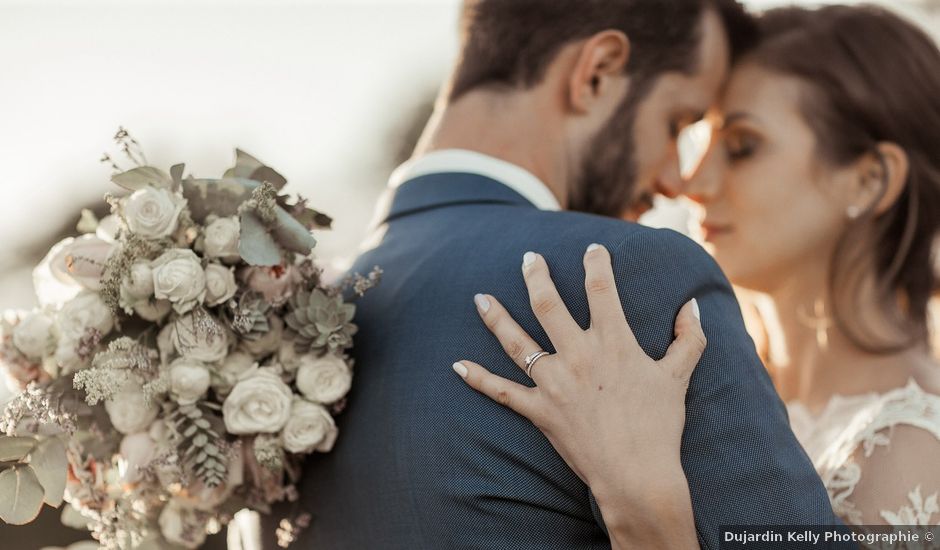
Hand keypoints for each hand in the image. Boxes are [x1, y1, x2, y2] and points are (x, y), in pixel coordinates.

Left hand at [453, 244, 704, 547]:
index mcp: (613, 342)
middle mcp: (578, 355)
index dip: (596, 264)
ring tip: (480, 297)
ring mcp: (554, 383)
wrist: (637, 474)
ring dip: (496, 317)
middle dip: (535, 276)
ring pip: (516, 341)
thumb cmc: (660, 425)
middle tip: (527, 258)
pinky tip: (458, 366)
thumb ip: (688, 338)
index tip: (592, 249)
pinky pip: (501, 391)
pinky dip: (478, 379)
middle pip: (547, 304)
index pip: (601, 289)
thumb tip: (692, 305)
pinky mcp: (539, 410)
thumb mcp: (679, 376)